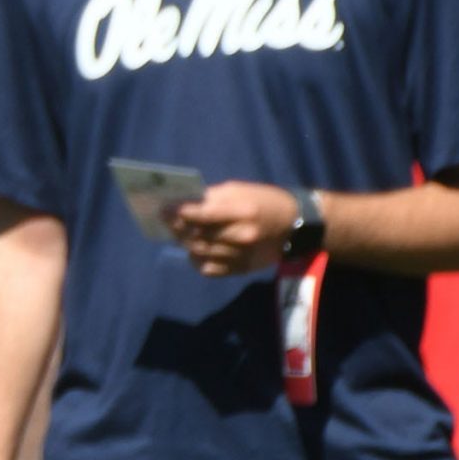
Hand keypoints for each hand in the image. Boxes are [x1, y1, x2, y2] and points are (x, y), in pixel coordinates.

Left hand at [169, 181, 296, 276]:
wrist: (296, 225)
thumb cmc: (265, 201)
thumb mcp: (240, 190)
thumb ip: (211, 197)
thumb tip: (182, 203)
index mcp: (242, 212)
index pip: (201, 214)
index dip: (177, 212)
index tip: (162, 209)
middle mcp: (242, 236)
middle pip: (196, 236)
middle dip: (176, 227)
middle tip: (167, 221)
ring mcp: (242, 255)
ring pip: (199, 253)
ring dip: (184, 243)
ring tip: (179, 234)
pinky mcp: (241, 269)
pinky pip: (208, 270)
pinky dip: (196, 260)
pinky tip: (195, 251)